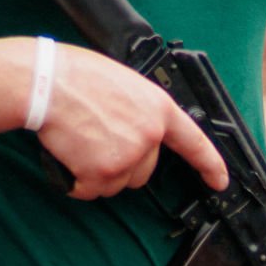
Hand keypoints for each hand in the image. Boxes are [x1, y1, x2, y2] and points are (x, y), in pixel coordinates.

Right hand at [34, 44, 226, 199]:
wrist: (47, 83)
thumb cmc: (76, 75)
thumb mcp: (124, 82)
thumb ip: (140, 109)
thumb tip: (135, 129)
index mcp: (158, 108)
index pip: (194, 142)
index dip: (209, 164)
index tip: (219, 181)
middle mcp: (149, 135)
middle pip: (143, 171)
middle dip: (121, 162)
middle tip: (95, 137)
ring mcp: (127, 156)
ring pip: (116, 183)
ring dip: (97, 172)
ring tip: (79, 141)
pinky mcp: (102, 173)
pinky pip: (90, 190)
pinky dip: (77, 181)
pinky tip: (69, 154)